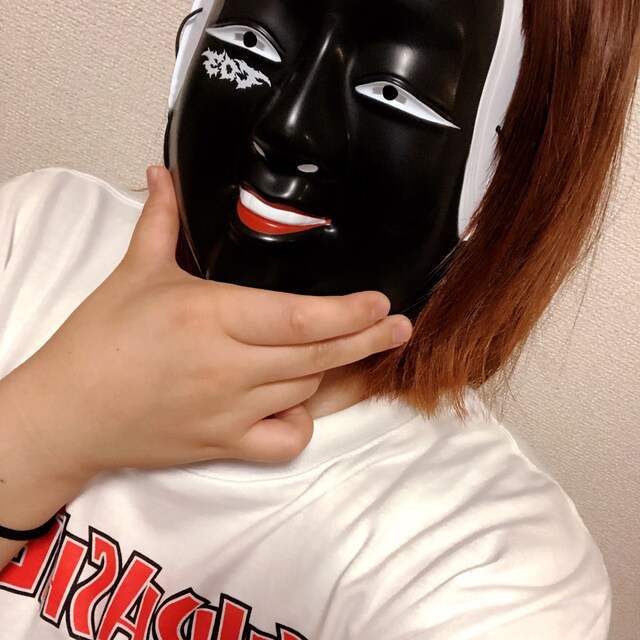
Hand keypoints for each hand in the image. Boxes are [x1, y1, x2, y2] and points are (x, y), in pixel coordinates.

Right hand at [7, 167, 411, 486]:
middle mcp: (227, 368)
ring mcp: (229, 412)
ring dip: (330, 371)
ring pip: (305, 391)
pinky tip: (295, 405)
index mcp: (209, 318)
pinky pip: (284, 443)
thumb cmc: (98, 343)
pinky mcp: (224, 445)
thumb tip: (163, 174)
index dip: (349, 313)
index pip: (300, 319)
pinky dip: (300, 424)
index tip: (381, 304)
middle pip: (317, 357)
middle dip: (366, 341)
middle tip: (398, 328)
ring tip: (349, 352)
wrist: (67, 412)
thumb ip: (161, 220)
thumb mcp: (134, 273)